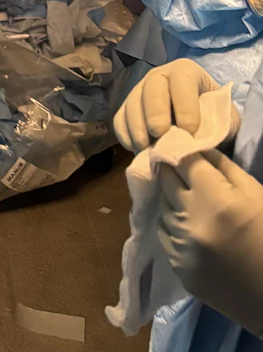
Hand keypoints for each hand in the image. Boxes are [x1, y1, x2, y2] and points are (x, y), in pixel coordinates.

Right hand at [113, 60, 224, 151]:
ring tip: (149, 150)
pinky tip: (138, 150)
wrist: (204, 126)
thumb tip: (194, 139)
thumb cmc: (216, 120)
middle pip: (151, 87)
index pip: (182, 80)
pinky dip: (125, 135)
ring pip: (132, 103)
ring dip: (138, 128)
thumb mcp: (225, 119)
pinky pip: (120, 119)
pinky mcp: (128, 109)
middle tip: (161, 135)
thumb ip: (214, 124)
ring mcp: (140, 90)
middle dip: (155, 113)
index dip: (184, 105)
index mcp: (186, 71)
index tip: (190, 131)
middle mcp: (159, 75)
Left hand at [159, 150, 262, 335]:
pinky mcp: (177, 268)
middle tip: (182, 173)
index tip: (179, 147)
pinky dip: (173, 226)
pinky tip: (191, 229)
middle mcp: (190, 220)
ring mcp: (181, 246)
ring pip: (162, 207)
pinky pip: (164, 234)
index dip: (179, 150)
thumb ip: (223, 166)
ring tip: (191, 204)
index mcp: (214, 199)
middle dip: (171, 172)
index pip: (180, 160)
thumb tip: (195, 147)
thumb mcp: (255, 193)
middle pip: (164, 180)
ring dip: (172, 200)